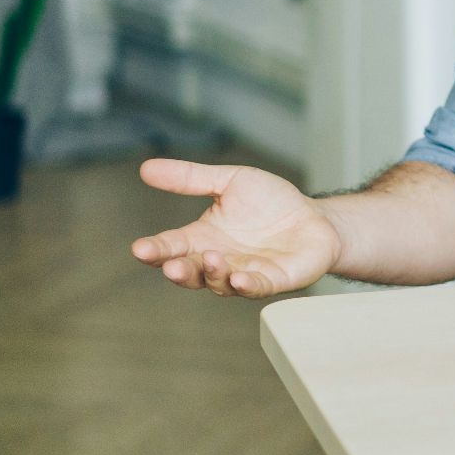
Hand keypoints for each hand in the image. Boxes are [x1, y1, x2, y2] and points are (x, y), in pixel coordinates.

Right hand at [130, 159, 341, 297]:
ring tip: (212, 259)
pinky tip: (239, 279)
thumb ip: (191, 178)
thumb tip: (147, 167)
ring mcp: (244, 273)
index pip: (172, 246)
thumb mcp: (230, 181)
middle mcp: (218, 260)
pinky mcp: (272, 280)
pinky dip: (246, 285)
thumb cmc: (270, 202)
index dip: (155, 249)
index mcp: (203, 238)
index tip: (140, 248)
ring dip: (213, 273)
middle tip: (171, 265)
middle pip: (190, 271)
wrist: (314, 217)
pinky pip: (255, 287)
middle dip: (178, 270)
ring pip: (219, 282)